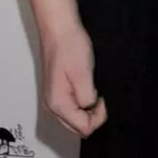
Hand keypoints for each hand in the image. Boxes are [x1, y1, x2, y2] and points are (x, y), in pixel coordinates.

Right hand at [40, 21, 107, 136]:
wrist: (59, 29)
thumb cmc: (70, 47)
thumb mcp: (83, 73)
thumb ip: (86, 97)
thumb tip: (91, 110)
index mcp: (58, 104)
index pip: (83, 128)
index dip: (99, 116)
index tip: (104, 99)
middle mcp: (53, 105)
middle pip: (77, 126)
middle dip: (94, 116)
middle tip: (101, 96)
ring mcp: (54, 98)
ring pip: (75, 117)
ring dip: (89, 109)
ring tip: (96, 89)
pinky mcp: (59, 90)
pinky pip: (73, 106)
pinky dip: (84, 102)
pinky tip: (90, 87)